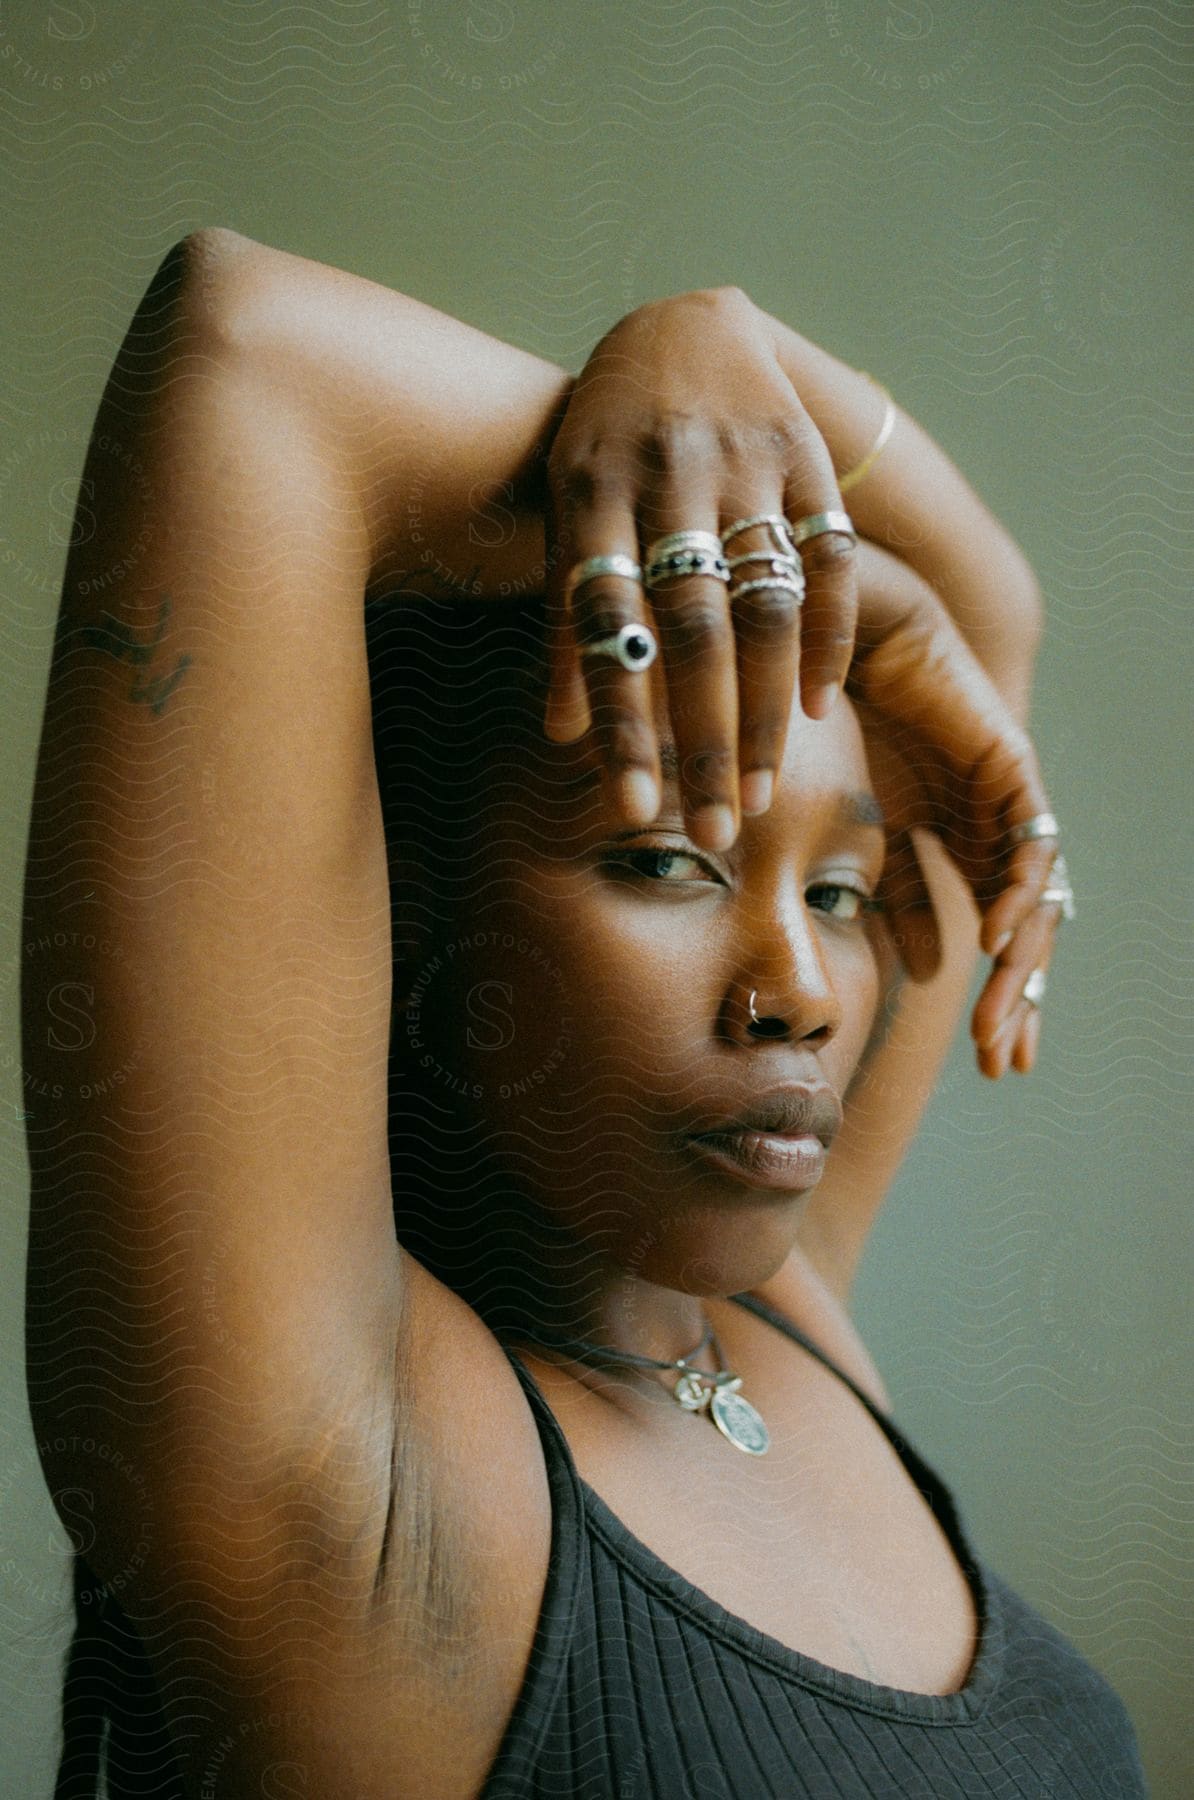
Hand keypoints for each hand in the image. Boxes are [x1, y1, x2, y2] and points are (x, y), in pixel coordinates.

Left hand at [542, 287, 858, 850]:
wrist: (680, 327)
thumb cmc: (604, 445)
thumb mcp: (564, 515)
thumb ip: (566, 618)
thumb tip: (564, 737)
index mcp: (590, 492)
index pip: (606, 630)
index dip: (622, 724)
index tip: (634, 811)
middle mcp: (668, 475)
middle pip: (694, 631)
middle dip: (705, 741)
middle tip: (715, 832)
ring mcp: (744, 463)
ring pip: (766, 607)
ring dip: (767, 711)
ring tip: (761, 796)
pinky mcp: (806, 456)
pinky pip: (830, 561)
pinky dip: (830, 639)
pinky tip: (820, 710)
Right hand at [847, 541, 1060, 1077]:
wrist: (830, 644)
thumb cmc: (832, 728)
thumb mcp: (863, 836)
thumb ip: (898, 898)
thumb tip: (930, 972)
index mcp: (956, 846)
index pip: (995, 938)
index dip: (1001, 999)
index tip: (993, 1064)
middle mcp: (990, 828)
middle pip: (1023, 929)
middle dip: (1019, 999)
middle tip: (1006, 1061)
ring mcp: (1005, 800)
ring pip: (1035, 899)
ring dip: (1021, 964)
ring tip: (1001, 1021)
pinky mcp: (1010, 766)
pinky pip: (1029, 844)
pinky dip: (1015, 894)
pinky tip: (995, 938)